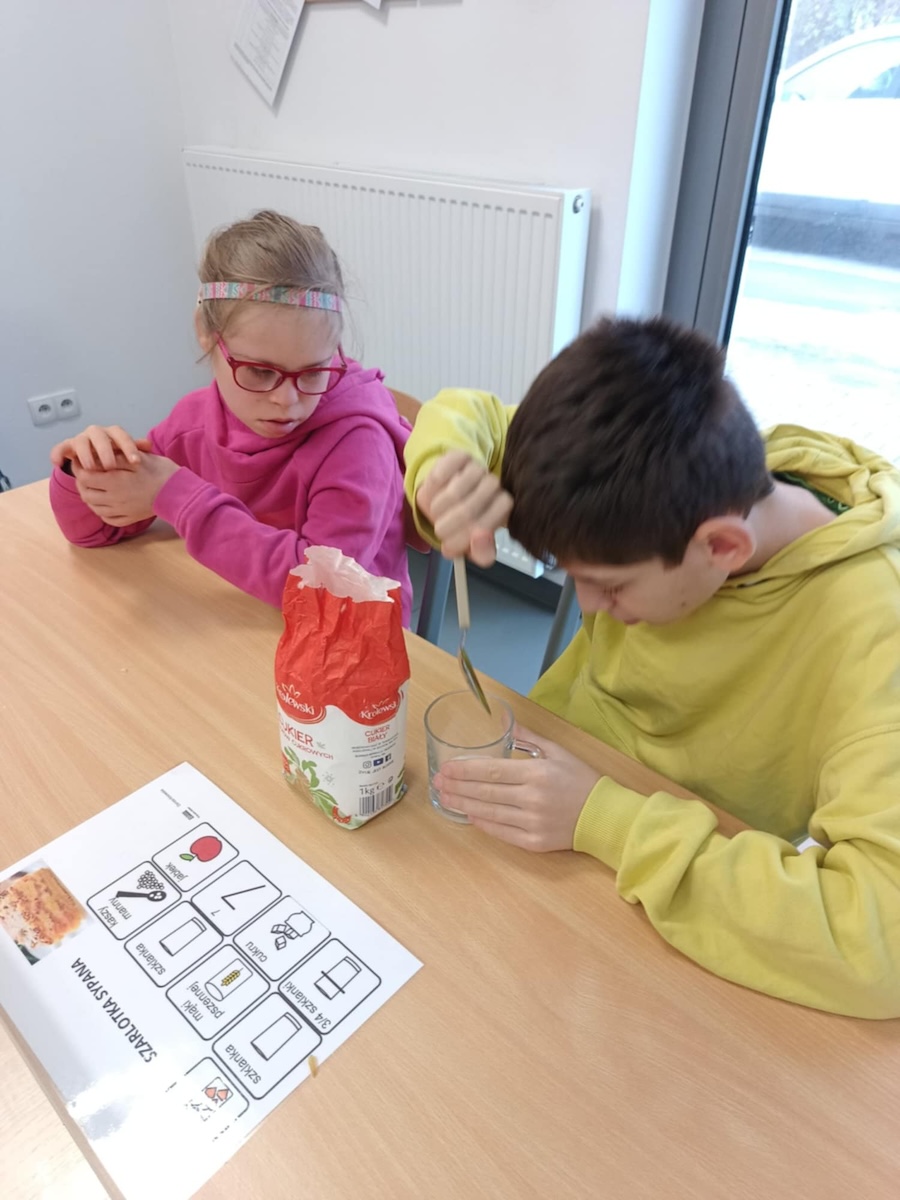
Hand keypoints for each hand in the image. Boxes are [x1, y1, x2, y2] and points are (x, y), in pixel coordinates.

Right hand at [50, 425, 150, 470]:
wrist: (96, 457)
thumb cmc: (116, 455)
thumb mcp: (127, 453)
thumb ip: (136, 449)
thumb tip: (148, 445)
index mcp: (112, 433)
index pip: (120, 434)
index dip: (128, 447)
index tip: (136, 462)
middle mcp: (96, 433)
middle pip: (99, 435)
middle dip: (105, 450)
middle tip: (111, 467)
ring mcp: (81, 439)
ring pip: (80, 441)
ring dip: (85, 454)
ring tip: (91, 468)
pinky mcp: (68, 447)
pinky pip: (60, 448)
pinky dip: (57, 453)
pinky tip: (57, 463)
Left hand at [73, 454, 178, 525]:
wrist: (178, 491)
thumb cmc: (159, 471)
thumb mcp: (136, 458)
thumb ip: (113, 458)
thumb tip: (94, 458)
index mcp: (114, 482)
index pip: (84, 478)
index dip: (79, 469)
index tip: (82, 463)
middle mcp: (114, 499)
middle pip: (85, 494)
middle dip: (81, 483)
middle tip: (86, 474)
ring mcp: (121, 511)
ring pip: (93, 507)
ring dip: (89, 497)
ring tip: (94, 487)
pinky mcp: (129, 518)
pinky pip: (107, 518)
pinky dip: (101, 511)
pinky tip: (105, 503)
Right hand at [415, 450, 512, 566]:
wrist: (446, 494)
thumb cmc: (461, 524)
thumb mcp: (474, 547)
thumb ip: (482, 553)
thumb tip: (480, 536)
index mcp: (503, 508)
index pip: (487, 526)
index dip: (461, 540)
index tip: (451, 544)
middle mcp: (494, 485)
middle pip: (467, 512)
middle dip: (446, 527)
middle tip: (440, 530)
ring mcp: (477, 468)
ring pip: (453, 493)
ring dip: (437, 508)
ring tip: (436, 512)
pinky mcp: (458, 455)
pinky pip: (442, 471)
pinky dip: (434, 485)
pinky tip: (434, 490)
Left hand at [433, 726, 600, 850]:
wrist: (605, 816)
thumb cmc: (582, 780)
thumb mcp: (558, 751)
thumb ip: (529, 738)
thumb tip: (505, 723)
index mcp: (537, 773)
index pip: (492, 771)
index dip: (465, 770)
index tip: (446, 768)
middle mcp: (532, 798)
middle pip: (485, 792)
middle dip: (457, 787)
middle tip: (438, 783)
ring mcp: (532, 822)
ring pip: (490, 813)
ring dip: (464, 806)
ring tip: (445, 799)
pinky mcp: (535, 843)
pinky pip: (502, 833)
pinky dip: (484, 824)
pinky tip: (470, 817)